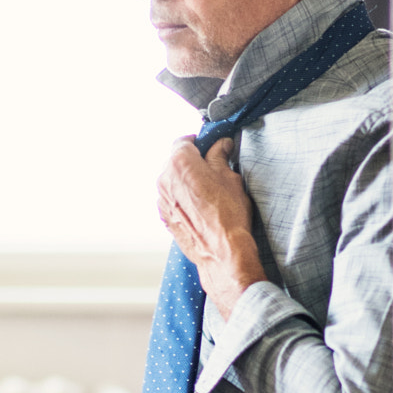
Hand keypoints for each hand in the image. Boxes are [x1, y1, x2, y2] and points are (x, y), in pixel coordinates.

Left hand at [156, 137, 265, 319]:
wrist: (221, 251)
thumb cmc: (228, 214)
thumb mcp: (230, 177)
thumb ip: (220, 157)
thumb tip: (220, 146)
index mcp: (180, 162)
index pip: (185, 141)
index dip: (199, 143)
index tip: (210, 148)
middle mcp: (165, 178)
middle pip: (176, 161)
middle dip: (193, 163)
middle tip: (213, 171)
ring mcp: (162, 199)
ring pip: (173, 181)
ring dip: (187, 181)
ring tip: (208, 193)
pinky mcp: (164, 216)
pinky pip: (172, 199)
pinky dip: (183, 199)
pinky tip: (200, 207)